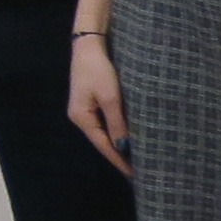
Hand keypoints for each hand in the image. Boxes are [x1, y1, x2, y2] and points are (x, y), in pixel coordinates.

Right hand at [66, 35, 130, 175]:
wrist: (89, 46)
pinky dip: (117, 132)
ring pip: (104, 132)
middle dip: (120, 155)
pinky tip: (127, 136)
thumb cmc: (99, 71)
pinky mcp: (90, 102)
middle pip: (102, 141)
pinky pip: (105, 123)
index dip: (119, 160)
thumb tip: (123, 146)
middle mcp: (80, 117)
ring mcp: (84, 110)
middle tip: (140, 169)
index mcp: (82, 118)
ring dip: (119, 144)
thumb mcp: (111, 97)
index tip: (135, 175)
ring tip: (136, 157)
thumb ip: (117, 123)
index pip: (104, 146)